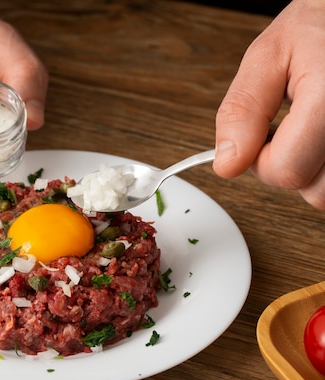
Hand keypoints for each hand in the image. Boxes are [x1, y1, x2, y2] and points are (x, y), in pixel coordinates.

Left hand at [214, 0, 324, 208]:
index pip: (287, 171)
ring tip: (309, 130)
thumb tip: (226, 163)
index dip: (260, 161)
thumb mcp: (268, 55)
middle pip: (314, 192)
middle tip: (288, 130)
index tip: (259, 136)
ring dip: (311, 169)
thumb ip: (243, 110)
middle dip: (288, 167)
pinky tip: (320, 137)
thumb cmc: (319, 25)